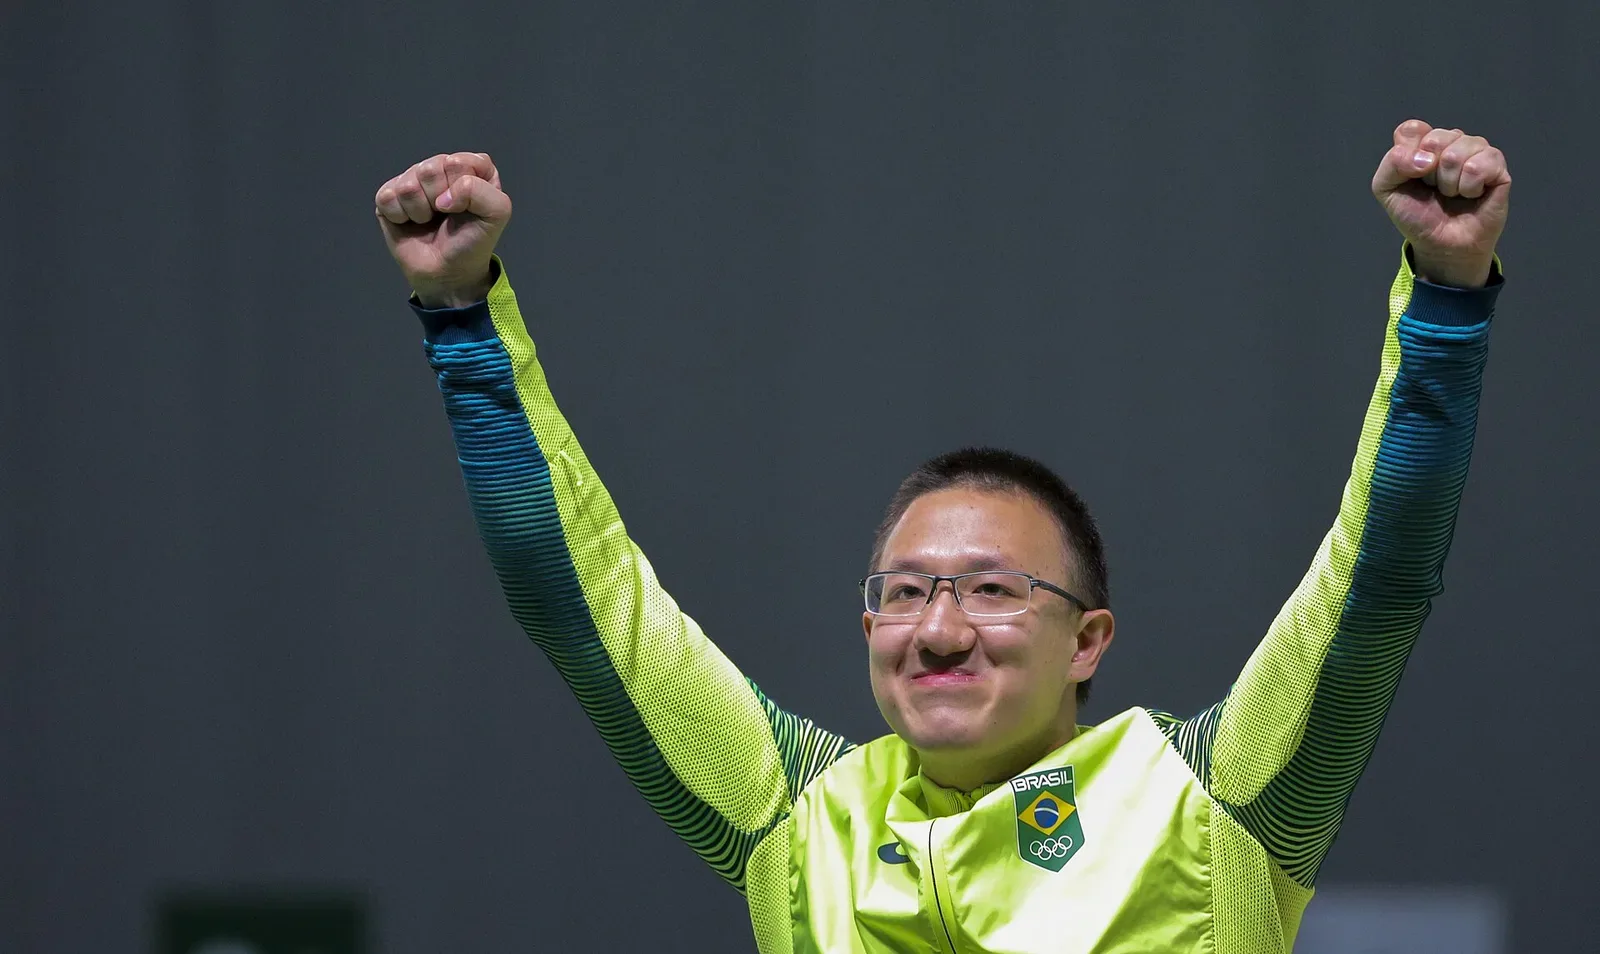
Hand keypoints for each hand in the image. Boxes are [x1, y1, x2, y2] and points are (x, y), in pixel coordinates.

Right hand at [375, 152, 511, 307]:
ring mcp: (412, 181)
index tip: (467, 208)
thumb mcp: (497, 213)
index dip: (462, 187)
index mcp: (469, 167)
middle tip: (445, 215)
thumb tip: (442, 197)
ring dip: (421, 211)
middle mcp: (439, 168)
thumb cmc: (473, 242)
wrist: (448, 274)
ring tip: (428, 221)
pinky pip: (387, 197)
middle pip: (430, 168)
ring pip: (408, 184)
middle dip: (439, 199)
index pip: (459, 161)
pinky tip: (409, 223)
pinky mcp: (389, 197)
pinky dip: (400, 217)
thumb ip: (481, 191)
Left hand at [1371, 120, 1509, 287]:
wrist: (1442, 245)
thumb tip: (1427, 157)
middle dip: (1429, 174)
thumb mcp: (1387, 189)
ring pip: (1458, 151)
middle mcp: (1451, 142)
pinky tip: (1472, 194)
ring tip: (1452, 194)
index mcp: (1424, 144)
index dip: (1408, 155)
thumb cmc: (1417, 216)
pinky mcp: (1498, 167)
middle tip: (1434, 189)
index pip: (1412, 129)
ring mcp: (1476, 152)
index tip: (1411, 177)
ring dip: (1449, 182)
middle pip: (1436, 138)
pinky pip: (1480, 164)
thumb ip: (1392, 163)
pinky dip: (1469, 186)